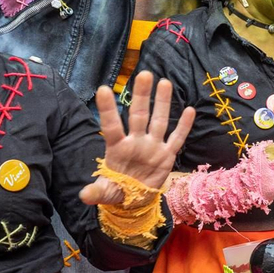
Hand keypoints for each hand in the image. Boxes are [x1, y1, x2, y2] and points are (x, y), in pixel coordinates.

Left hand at [81, 72, 194, 201]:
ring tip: (164, 83)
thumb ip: (96, 192)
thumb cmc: (117, 189)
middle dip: (142, 95)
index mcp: (118, 148)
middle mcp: (136, 142)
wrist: (135, 198)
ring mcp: (152, 147)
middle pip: (139, 115)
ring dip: (162, 103)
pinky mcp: (167, 156)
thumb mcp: (105, 192)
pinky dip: (183, 126)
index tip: (103, 89)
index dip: (108, 109)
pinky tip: (189, 110)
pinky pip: (177, 139)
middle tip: (144, 74)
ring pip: (159, 121)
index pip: (111, 126)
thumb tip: (84, 196)